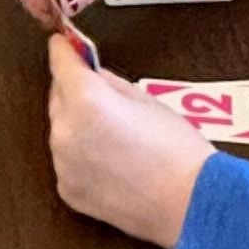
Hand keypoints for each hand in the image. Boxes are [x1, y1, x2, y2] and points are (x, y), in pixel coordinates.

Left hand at [45, 32, 211, 248]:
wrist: (190, 204)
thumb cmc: (177, 150)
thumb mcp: (147, 99)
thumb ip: (110, 82)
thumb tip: (92, 74)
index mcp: (85, 101)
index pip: (61, 64)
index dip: (63, 50)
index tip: (62, 44)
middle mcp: (65, 132)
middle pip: (58, 98)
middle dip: (73, 91)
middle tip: (102, 97)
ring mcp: (62, 164)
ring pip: (61, 131)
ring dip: (76, 125)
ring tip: (113, 135)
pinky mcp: (67, 190)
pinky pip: (68, 161)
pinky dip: (81, 157)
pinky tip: (111, 162)